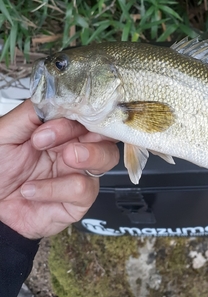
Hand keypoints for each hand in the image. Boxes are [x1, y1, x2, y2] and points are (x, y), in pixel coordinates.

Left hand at [0, 99, 118, 238]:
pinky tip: (32, 189)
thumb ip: (32, 112)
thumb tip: (57, 95)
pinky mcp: (78, 201)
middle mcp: (76, 148)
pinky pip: (83, 189)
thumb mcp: (7, 132)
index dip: (79, 113)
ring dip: (89, 155)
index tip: (55, 122)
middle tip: (65, 142)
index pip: (87, 112)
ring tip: (64, 158)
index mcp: (63, 129)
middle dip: (91, 133)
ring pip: (108, 157)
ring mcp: (80, 173)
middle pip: (107, 132)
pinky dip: (55, 189)